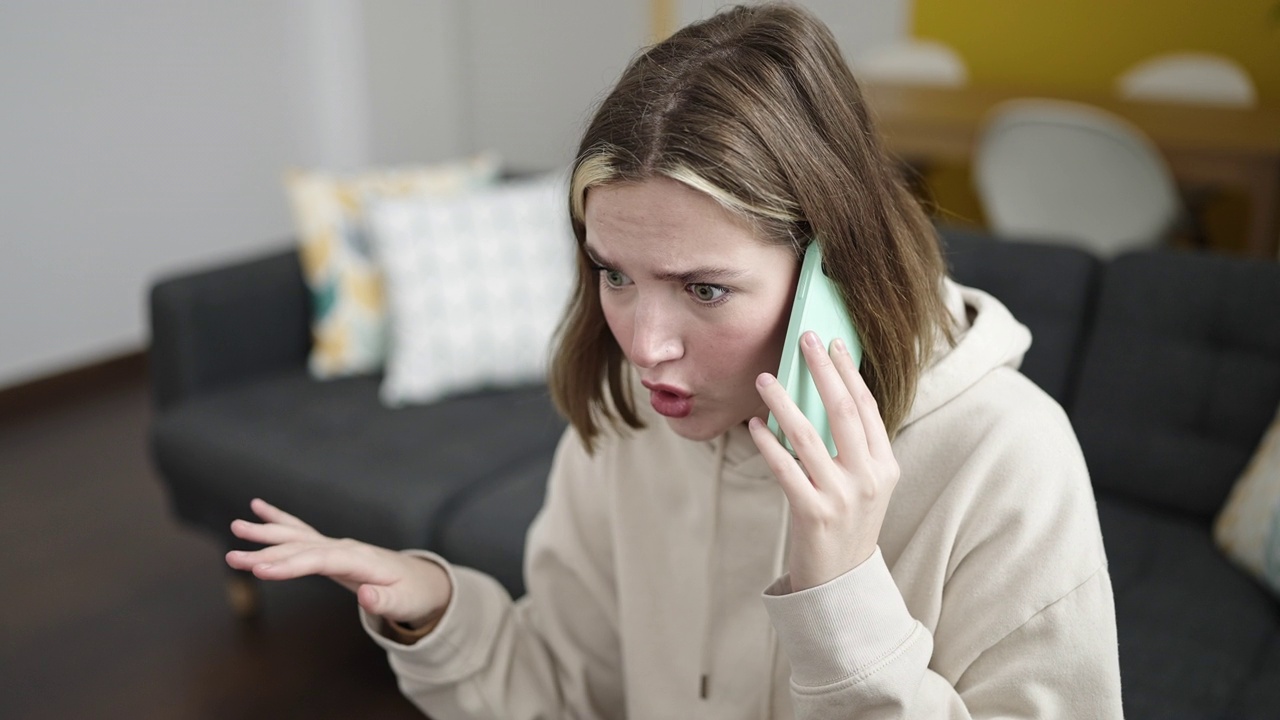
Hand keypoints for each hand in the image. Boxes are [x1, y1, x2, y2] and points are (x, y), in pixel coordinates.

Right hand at [224, 499, 451, 626]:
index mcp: (361, 560)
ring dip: (267, 533)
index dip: (289, 564)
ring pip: (297, 536)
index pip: (319, 559)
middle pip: (301, 547)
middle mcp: (346, 547)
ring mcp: (338, 545)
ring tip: (236, 527)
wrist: (423, 581)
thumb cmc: (412, 595)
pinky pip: (301, 532)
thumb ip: (383, 602)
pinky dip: (280, 520)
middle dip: (266, 552)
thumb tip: (365, 597)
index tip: (260, 570)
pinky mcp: (332, 549)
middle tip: (233, 558)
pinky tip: (258, 507)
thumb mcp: (404, 604)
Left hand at [748, 331, 899, 591]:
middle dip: (823, 371)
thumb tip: (819, 395)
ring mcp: (843, 497)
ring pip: (808, 436)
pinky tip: (754, 425)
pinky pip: (786, 468)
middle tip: (804, 340)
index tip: (832, 343)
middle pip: (844, 411)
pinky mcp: (814, 514)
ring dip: (783, 402)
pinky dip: (768, 443)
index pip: (868, 407)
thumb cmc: (846, 523)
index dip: (849, 372)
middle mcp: (869, 478)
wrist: (841, 583)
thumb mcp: (862, 484)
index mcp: (885, 466)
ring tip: (765, 379)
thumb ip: (850, 447)